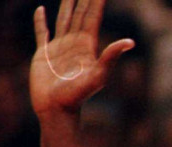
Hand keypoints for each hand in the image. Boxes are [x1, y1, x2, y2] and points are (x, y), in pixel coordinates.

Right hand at [30, 0, 133, 118]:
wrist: (57, 110)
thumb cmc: (78, 96)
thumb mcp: (98, 76)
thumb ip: (111, 57)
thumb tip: (131, 42)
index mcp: (87, 46)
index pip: (92, 18)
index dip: (95, 2)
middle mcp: (74, 44)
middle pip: (79, 16)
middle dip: (83, 0)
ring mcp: (59, 48)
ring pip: (63, 20)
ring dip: (66, 6)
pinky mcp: (43, 54)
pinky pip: (41, 32)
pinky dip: (40, 21)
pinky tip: (40, 10)